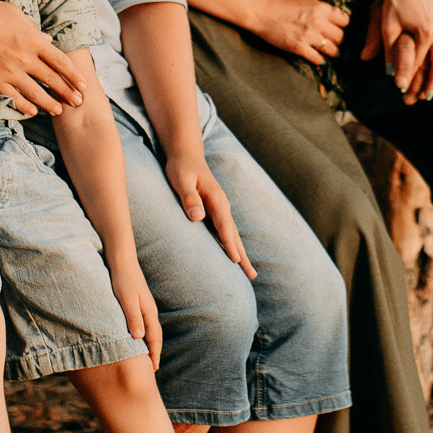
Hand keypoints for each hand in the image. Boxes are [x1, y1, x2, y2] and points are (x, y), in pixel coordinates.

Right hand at [0, 0, 91, 116]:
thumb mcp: (15, 14)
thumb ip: (34, 29)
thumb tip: (48, 41)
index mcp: (33, 40)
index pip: (61, 62)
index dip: (74, 75)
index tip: (83, 84)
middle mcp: (25, 58)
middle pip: (52, 80)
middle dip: (67, 93)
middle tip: (78, 103)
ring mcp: (10, 72)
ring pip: (36, 93)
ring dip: (50, 104)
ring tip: (59, 111)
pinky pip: (14, 98)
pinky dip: (25, 106)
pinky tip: (32, 111)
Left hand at [108, 254, 163, 370]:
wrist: (122, 261)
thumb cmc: (123, 280)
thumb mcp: (126, 299)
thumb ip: (133, 317)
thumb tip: (139, 338)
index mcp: (148, 313)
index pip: (154, 338)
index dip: (154, 354)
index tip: (153, 369)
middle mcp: (149, 311)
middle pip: (155, 336)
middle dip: (154, 352)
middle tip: (152, 368)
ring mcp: (144, 307)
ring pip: (150, 330)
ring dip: (149, 344)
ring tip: (146, 357)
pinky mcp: (138, 304)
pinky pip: (143, 324)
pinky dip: (143, 335)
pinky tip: (137, 338)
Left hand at [165, 153, 254, 279]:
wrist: (186, 156)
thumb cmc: (181, 168)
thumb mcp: (181, 181)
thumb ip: (189, 198)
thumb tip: (198, 218)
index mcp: (216, 199)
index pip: (224, 226)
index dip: (230, 244)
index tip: (236, 261)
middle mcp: (222, 206)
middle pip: (234, 235)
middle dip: (242, 256)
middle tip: (252, 276)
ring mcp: (220, 209)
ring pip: (232, 235)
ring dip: (240, 253)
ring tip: (248, 272)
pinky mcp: (214, 211)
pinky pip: (225, 232)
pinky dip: (231, 245)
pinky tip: (232, 256)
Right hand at [255, 0, 346, 63]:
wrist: (259, 10)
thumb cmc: (277, 1)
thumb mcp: (303, 0)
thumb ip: (317, 9)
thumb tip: (327, 15)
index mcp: (321, 7)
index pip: (345, 20)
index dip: (341, 25)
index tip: (336, 27)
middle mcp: (319, 22)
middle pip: (340, 37)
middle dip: (336, 40)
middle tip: (330, 41)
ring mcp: (309, 36)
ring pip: (333, 50)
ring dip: (330, 52)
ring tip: (325, 51)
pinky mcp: (299, 47)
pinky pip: (317, 59)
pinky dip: (317, 59)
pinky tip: (314, 57)